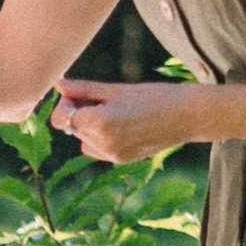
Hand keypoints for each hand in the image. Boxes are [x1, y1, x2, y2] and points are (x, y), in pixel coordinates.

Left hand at [49, 77, 199, 166]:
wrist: (187, 116)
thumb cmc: (153, 96)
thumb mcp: (116, 90)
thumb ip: (84, 89)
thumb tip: (58, 85)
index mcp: (100, 122)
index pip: (61, 118)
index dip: (65, 104)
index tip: (79, 94)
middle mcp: (103, 143)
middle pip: (71, 129)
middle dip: (78, 113)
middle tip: (101, 98)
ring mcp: (112, 155)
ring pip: (83, 140)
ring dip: (89, 125)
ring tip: (114, 111)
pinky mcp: (121, 160)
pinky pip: (97, 149)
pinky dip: (100, 137)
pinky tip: (121, 124)